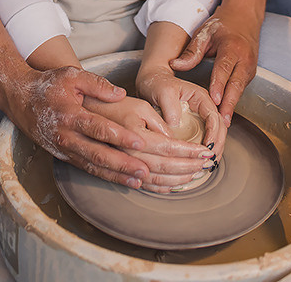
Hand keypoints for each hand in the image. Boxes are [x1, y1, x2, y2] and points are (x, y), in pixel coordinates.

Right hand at [11, 65, 152, 187]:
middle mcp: (66, 137)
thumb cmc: (48, 85)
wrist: (21, 99)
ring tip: (139, 181)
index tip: (140, 142)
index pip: (98, 129)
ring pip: (93, 166)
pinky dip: (104, 176)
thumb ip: (96, 84)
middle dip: (123, 165)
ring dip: (116, 175)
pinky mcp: (64, 156)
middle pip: (98, 154)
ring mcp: (64, 149)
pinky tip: (121, 179)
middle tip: (145, 172)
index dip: (120, 137)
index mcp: (70, 115)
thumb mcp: (71, 75)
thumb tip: (121, 93)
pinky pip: (86, 168)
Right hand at [84, 94, 213, 193]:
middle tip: (207, 164)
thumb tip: (173, 136)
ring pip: (154, 179)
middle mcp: (127, 154)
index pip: (168, 147)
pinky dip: (160, 187)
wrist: (83, 115)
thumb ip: (157, 120)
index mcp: (133, 134)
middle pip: (164, 166)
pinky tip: (173, 185)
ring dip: (178, 179)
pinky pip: (141, 186)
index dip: (190, 151)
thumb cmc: (112, 106)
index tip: (206, 151)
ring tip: (196, 175)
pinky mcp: (118, 173)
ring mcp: (122, 166)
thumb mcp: (138, 104)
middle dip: (189, 166)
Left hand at [136, 65, 226, 160]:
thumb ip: (171, 106)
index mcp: (200, 96)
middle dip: (217, 145)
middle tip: (210, 160)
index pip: (214, 116)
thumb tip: (177, 125)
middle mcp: (203, 107)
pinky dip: (205, 151)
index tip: (207, 147)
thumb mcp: (162, 91)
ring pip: (215, 135)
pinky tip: (200, 161)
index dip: (213, 133)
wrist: (150, 82)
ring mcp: (200, 116)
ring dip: (214, 150)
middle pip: (219, 128)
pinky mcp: (194, 125)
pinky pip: (205, 139)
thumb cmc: (156, 83)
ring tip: (208, 164)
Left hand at [169, 5, 259, 123]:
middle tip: (222, 121)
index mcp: (232, 47)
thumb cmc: (222, 25)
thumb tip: (175, 65)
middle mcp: (244, 59)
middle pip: (236, 84)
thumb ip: (192, 51)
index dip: (219, 85)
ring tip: (223, 123)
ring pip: (240, 89)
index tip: (214, 100)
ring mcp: (250, 67)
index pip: (224, 68)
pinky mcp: (250, 73)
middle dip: (229, 103)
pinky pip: (241, 89)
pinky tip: (225, 114)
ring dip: (232, 106)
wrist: (244, 18)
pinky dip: (234, 101)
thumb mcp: (205, 32)